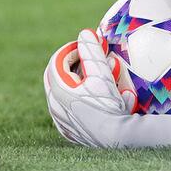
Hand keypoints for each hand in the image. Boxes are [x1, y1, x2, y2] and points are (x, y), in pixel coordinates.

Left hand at [43, 29, 170, 148]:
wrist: (116, 138)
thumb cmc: (109, 103)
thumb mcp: (102, 74)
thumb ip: (92, 52)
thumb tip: (85, 33)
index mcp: (58, 89)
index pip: (57, 60)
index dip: (72, 49)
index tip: (87, 45)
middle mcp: (54, 106)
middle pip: (56, 77)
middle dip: (72, 65)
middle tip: (88, 59)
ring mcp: (61, 121)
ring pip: (62, 94)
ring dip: (76, 82)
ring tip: (96, 79)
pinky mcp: (69, 131)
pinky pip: (69, 110)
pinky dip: (78, 99)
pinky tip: (95, 99)